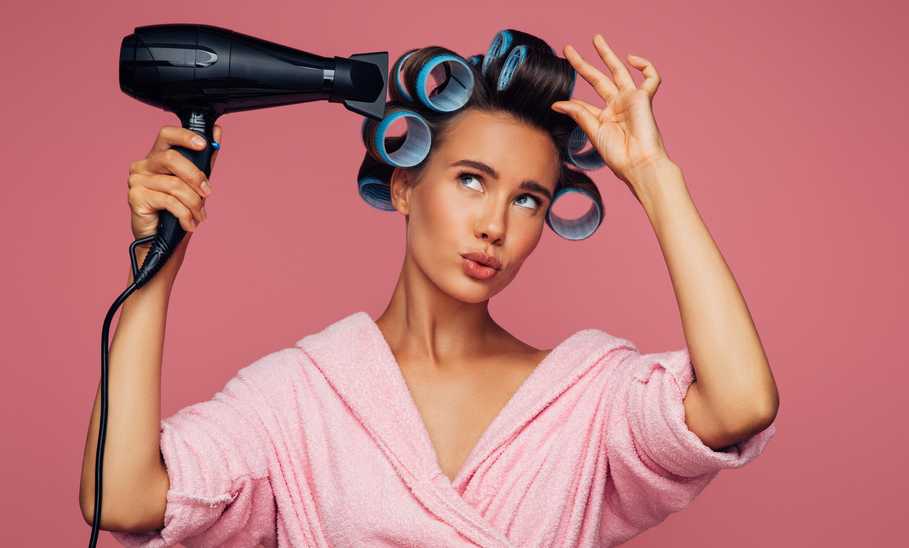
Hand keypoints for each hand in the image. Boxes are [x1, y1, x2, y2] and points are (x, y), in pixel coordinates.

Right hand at [126, 125, 222, 240]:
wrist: (163, 241)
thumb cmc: (177, 210)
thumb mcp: (194, 183)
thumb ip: (204, 159)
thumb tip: (217, 132)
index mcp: (157, 157)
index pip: (167, 134)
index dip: (185, 136)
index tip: (203, 144)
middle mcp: (143, 165)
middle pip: (172, 159)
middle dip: (196, 177)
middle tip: (207, 193)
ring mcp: (137, 180)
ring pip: (174, 184)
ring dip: (193, 203)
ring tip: (199, 216)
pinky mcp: (135, 197)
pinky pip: (168, 201)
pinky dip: (184, 214)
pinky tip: (188, 224)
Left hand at [552, 34, 672, 193]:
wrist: (639, 163)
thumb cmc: (618, 155)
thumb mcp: (593, 132)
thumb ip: (578, 114)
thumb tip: (557, 104)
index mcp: (604, 119)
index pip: (586, 103)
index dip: (572, 100)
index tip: (558, 102)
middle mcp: (617, 107)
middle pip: (598, 79)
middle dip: (583, 64)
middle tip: (568, 49)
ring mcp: (631, 101)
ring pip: (619, 71)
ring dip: (607, 54)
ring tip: (596, 39)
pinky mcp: (643, 98)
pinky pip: (651, 77)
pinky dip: (645, 66)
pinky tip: (631, 59)